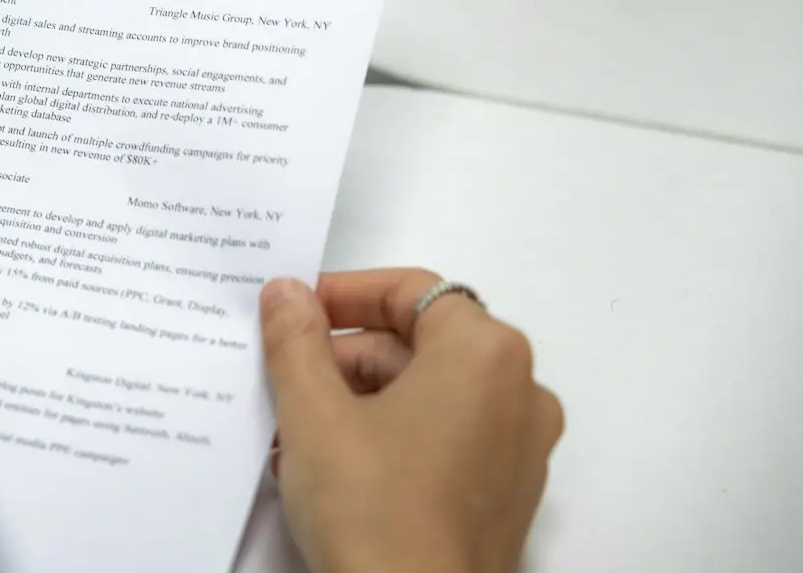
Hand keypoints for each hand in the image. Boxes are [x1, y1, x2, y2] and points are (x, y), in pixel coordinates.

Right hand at [262, 270, 563, 572]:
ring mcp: (519, 450)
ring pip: (429, 393)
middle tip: (282, 376)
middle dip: (344, 356)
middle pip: (420, 342)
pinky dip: (391, 436)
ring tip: (296, 430)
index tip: (291, 312)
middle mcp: (520, 393)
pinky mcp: (505, 498)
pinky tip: (332, 465)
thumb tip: (287, 292)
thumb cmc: (373, 510)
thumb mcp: (313, 412)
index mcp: (486, 355)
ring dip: (359, 399)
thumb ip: (296, 340)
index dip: (343, 294)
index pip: (410, 291)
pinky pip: (444, 439)